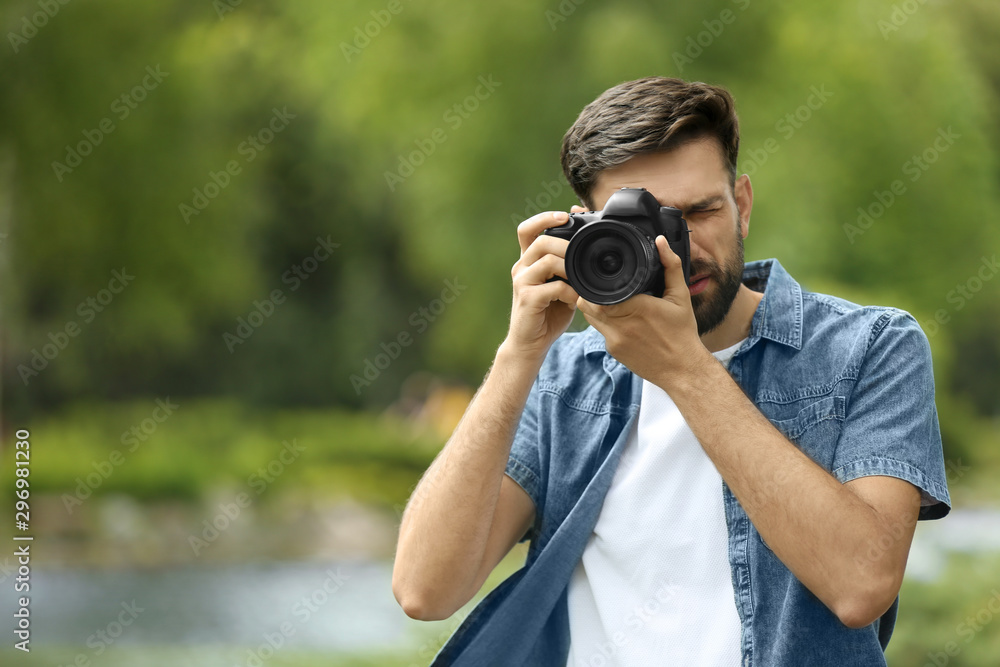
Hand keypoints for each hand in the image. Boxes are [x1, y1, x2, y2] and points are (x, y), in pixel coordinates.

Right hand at [504, 210, 580, 359]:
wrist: (530, 344)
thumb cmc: (547, 315)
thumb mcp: (560, 287)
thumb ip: (568, 270)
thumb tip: (589, 252)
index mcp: (528, 262)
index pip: (527, 229)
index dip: (544, 218)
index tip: (565, 216)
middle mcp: (521, 268)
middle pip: (540, 241)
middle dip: (565, 244)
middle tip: (581, 255)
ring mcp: (522, 283)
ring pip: (547, 260)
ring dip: (570, 267)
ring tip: (580, 279)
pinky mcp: (527, 299)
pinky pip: (553, 287)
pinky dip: (570, 292)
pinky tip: (576, 299)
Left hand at [576, 234, 707, 385]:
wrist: (683, 369)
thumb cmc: (682, 333)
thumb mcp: (680, 296)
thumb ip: (670, 266)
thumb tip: (662, 242)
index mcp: (635, 307)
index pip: (597, 291)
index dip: (595, 283)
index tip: (605, 277)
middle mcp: (619, 325)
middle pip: (587, 303)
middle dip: (592, 292)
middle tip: (604, 285)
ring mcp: (614, 341)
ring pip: (590, 318)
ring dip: (596, 307)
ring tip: (610, 300)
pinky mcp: (613, 352)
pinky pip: (601, 332)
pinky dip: (605, 323)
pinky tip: (620, 320)